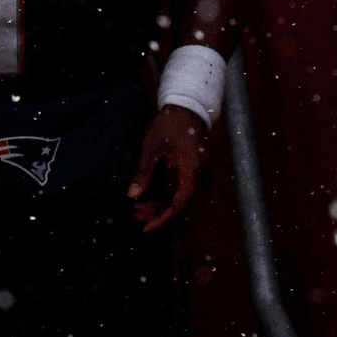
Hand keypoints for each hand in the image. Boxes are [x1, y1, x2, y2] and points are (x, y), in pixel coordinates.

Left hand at [127, 106, 207, 232]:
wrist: (188, 108)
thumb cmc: (169, 124)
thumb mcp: (152, 146)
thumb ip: (143, 172)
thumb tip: (132, 195)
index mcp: (195, 170)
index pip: (181, 205)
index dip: (163, 219)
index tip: (146, 228)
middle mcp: (205, 177)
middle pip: (184, 208)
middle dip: (160, 216)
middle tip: (136, 216)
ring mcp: (204, 177)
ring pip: (185, 204)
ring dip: (163, 210)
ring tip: (139, 210)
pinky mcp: (200, 176)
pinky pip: (186, 195)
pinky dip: (169, 201)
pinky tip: (151, 202)